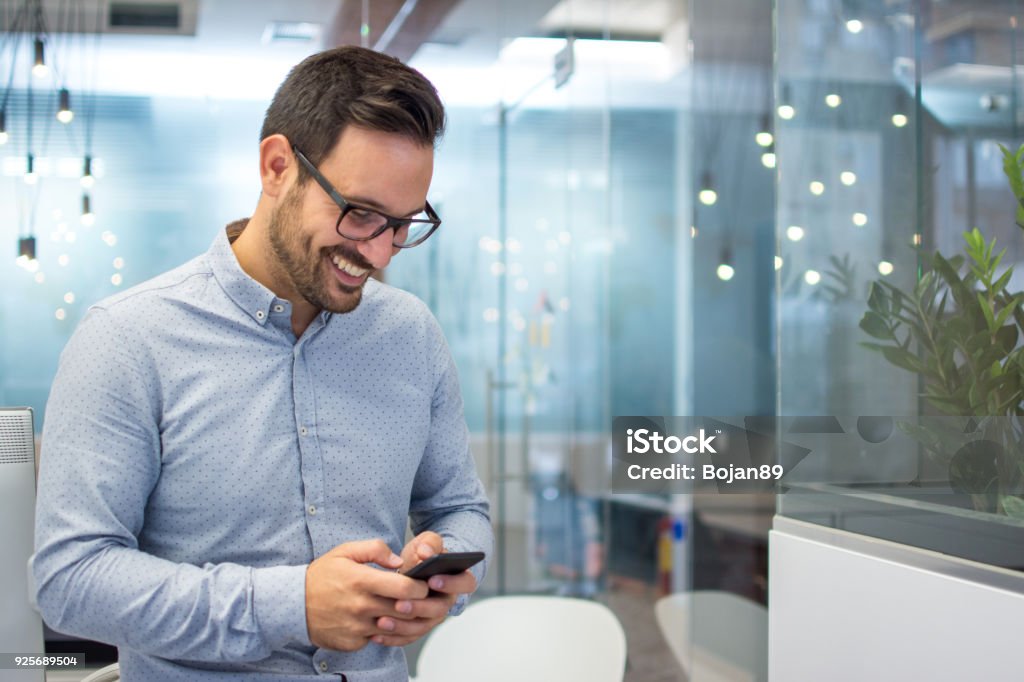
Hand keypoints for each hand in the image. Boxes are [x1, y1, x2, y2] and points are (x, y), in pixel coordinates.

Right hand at [305, 539, 428, 651]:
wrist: (293, 604)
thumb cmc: (321, 576)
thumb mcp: (345, 551)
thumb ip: (375, 549)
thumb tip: (398, 561)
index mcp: (361, 580)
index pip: (405, 589)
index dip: (420, 587)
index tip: (422, 584)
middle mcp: (360, 606)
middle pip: (405, 610)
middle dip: (416, 604)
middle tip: (417, 597)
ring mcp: (356, 627)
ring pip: (394, 627)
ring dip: (401, 619)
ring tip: (399, 608)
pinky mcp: (352, 642)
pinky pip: (377, 638)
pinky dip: (382, 631)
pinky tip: (378, 619)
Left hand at [372, 533, 477, 646]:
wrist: (412, 568)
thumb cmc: (422, 554)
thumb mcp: (427, 542)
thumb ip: (429, 543)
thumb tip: (425, 553)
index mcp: (457, 578)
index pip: (465, 583)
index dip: (451, 583)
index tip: (432, 580)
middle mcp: (447, 600)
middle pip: (440, 609)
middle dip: (420, 608)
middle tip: (400, 604)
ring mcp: (433, 616)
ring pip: (422, 626)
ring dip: (403, 626)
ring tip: (382, 620)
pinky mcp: (418, 627)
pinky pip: (408, 636)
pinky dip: (393, 637)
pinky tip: (376, 634)